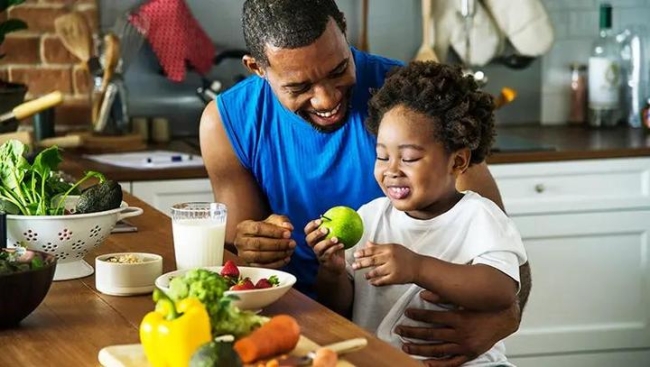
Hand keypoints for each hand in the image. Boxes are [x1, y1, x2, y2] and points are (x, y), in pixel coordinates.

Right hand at [234, 214, 295, 268]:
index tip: (288, 234)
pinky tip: (286, 258)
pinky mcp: (248, 265)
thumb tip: (288, 227)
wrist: (257, 239)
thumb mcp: (273, 220)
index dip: (274, 232)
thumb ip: (281, 221)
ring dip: (277, 254)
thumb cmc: (265, 228)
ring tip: (290, 251)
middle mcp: (240, 241)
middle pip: (259, 244)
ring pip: (260, 256)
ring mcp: (243, 254)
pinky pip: (262, 266)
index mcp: (243, 227)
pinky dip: (276, 264)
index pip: (258, 228)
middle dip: (278, 244)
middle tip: (292, 243)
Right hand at [304, 219, 344, 274]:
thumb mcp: (335, 236)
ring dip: (326, 242)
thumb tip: (343, 213)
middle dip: (316, 233)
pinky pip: (328, 254)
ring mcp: (318, 254)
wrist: (336, 265)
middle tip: (325, 229)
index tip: (320, 220)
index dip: (311, 225)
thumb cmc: (335, 248)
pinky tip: (342, 245)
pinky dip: (334, 248)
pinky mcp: (325, 260)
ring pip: (318, 248)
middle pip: (309, 239)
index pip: (307, 230)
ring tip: (336, 238)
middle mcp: (314, 246)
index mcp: (314, 238)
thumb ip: (335, 227)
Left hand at [351, 242, 420, 285]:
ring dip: (368, 274)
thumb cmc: (406, 256)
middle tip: (354, 266)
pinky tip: (371, 282)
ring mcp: (393, 268)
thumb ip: (379, 246)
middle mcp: (390, 257)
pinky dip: (376, 282)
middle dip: (361, 263)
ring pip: (376, 272)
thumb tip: (367, 243)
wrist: (419, 267)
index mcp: (390, 248)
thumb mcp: (394, 248)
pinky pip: (382, 281)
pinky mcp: (395, 278)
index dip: (362, 252)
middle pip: (372, 260)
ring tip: (365, 276)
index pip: (373, 250)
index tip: (355, 255)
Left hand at [395, 290, 519, 366]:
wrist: (504, 318)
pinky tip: (425, 363)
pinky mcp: (470, 354)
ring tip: (405, 346)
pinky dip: (438, 364)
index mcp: (459, 318)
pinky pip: (452, 362)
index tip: (407, 313)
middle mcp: (461, 333)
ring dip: (419, 349)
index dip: (418, 315)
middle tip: (399, 330)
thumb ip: (444, 295)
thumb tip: (424, 293)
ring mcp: (465, 346)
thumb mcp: (465, 299)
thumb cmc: (483, 307)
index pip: (433, 317)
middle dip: (412, 332)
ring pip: (438, 350)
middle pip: (431, 334)